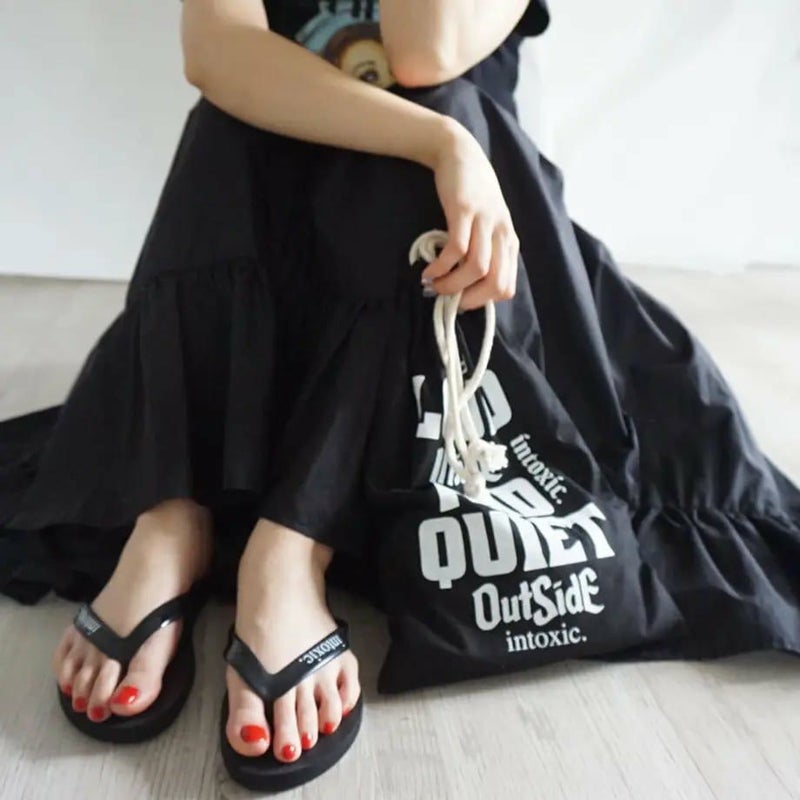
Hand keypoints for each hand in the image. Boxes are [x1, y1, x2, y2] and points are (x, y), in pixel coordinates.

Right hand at [421, 119, 518, 310]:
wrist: (460, 154)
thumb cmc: (472, 195)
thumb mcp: (487, 226)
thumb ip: (484, 253)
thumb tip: (465, 287)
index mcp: (510, 242)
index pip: (506, 287)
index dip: (482, 301)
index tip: (460, 300)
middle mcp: (503, 234)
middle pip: (496, 283)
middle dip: (469, 299)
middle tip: (447, 299)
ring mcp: (485, 221)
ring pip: (477, 268)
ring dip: (452, 285)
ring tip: (433, 285)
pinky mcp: (465, 210)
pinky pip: (457, 248)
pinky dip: (441, 266)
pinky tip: (429, 269)